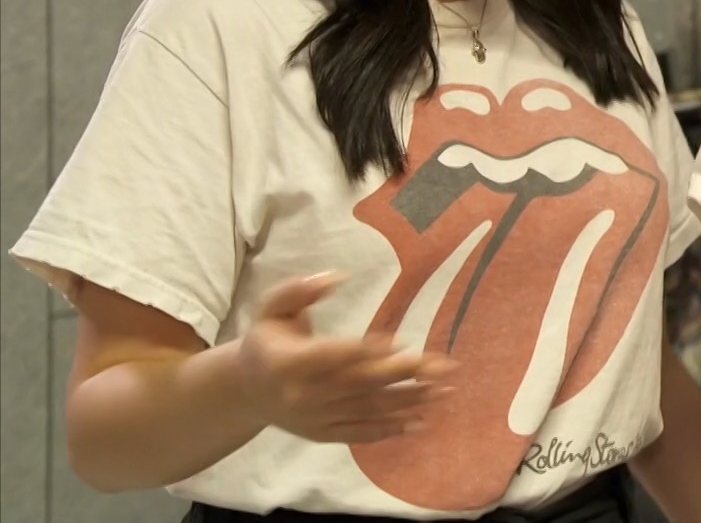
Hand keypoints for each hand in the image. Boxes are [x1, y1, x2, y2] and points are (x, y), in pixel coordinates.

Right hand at [235, 273, 456, 443]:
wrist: (245, 390)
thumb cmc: (268, 339)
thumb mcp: (273, 308)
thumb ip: (299, 291)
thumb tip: (335, 277)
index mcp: (288, 362)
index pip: (333, 356)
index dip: (367, 351)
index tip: (402, 343)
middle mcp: (302, 395)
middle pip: (360, 383)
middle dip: (405, 375)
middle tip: (443, 367)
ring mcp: (314, 418)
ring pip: (367, 410)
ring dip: (409, 402)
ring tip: (443, 392)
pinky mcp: (322, 434)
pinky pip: (359, 434)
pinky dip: (389, 430)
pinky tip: (420, 422)